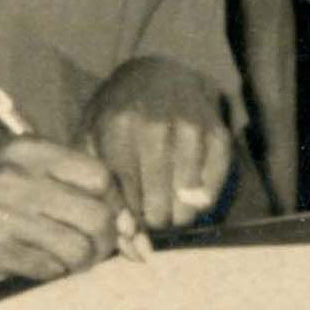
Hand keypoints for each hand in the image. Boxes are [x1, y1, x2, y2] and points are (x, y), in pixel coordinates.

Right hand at [0, 138, 123, 283]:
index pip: (100, 176)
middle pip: (96, 214)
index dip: (117, 203)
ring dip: (83, 261)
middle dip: (108, 239)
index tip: (119, 221)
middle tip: (100, 248)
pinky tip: (43, 265)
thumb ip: (60, 178)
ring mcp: (2, 216)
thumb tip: (121, 215)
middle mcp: (17, 178)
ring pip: (76, 246)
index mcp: (29, 150)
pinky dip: (54, 272)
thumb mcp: (11, 163)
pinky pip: (46, 268)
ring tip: (73, 260)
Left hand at [83, 57, 232, 233]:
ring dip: (178, 214)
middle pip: (158, 207)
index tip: (127, 221)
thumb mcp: (90, 142)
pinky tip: (187, 194)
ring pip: (188, 202)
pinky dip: (202, 201)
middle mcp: (157, 128)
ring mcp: (192, 130)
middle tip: (148, 215)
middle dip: (152, 220)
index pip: (126, 201)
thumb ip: (100, 187)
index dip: (128, 221)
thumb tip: (126, 234)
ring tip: (166, 206)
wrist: (155, 75)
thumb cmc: (116, 117)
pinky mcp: (218, 133)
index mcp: (118, 129)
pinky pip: (214, 187)